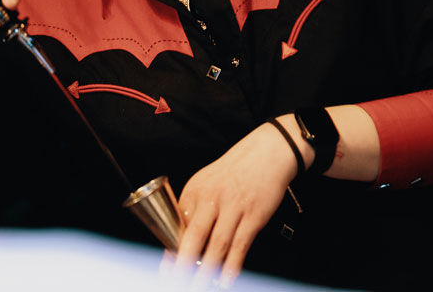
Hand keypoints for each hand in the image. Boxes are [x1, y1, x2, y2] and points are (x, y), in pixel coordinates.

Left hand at [173, 123, 298, 286]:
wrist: (266, 153)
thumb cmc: (234, 171)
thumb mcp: (206, 183)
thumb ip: (194, 208)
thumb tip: (181, 240)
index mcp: (195, 191)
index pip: (177, 224)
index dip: (171, 249)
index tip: (166, 269)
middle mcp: (212, 199)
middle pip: (195, 235)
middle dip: (184, 262)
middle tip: (176, 280)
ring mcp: (234, 208)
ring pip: (218, 244)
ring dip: (207, 269)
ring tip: (199, 285)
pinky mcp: (253, 216)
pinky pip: (241, 244)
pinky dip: (233, 264)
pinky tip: (226, 278)